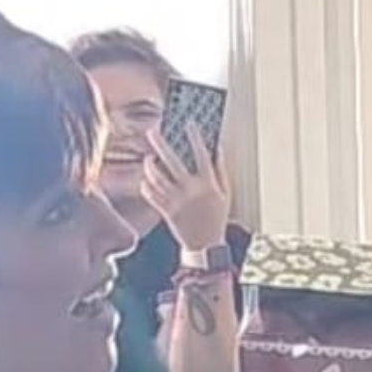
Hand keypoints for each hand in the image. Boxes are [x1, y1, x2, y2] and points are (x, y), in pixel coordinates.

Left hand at [143, 127, 230, 252]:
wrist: (206, 247)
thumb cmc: (216, 219)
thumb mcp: (226, 194)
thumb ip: (221, 171)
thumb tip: (217, 149)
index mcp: (208, 185)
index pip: (202, 155)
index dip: (195, 137)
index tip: (188, 124)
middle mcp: (190, 191)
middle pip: (172, 161)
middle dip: (160, 143)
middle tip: (152, 131)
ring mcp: (176, 201)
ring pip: (156, 176)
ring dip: (150, 165)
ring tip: (149, 158)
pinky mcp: (165, 211)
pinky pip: (150, 193)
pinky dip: (146, 184)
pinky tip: (146, 179)